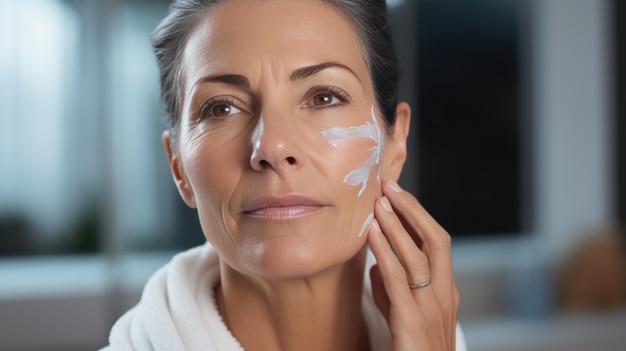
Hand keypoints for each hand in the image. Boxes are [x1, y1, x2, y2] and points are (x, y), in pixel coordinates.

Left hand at [367, 180, 459, 350]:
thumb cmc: (411, 350)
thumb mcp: (402, 316)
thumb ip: (391, 290)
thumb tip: (376, 263)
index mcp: (445, 292)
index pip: (437, 244)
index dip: (418, 216)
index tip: (397, 195)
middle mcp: (444, 295)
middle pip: (436, 240)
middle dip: (413, 210)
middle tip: (390, 186)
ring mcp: (431, 308)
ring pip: (418, 255)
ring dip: (396, 224)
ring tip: (378, 202)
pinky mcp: (412, 321)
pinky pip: (397, 278)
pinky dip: (385, 250)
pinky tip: (372, 233)